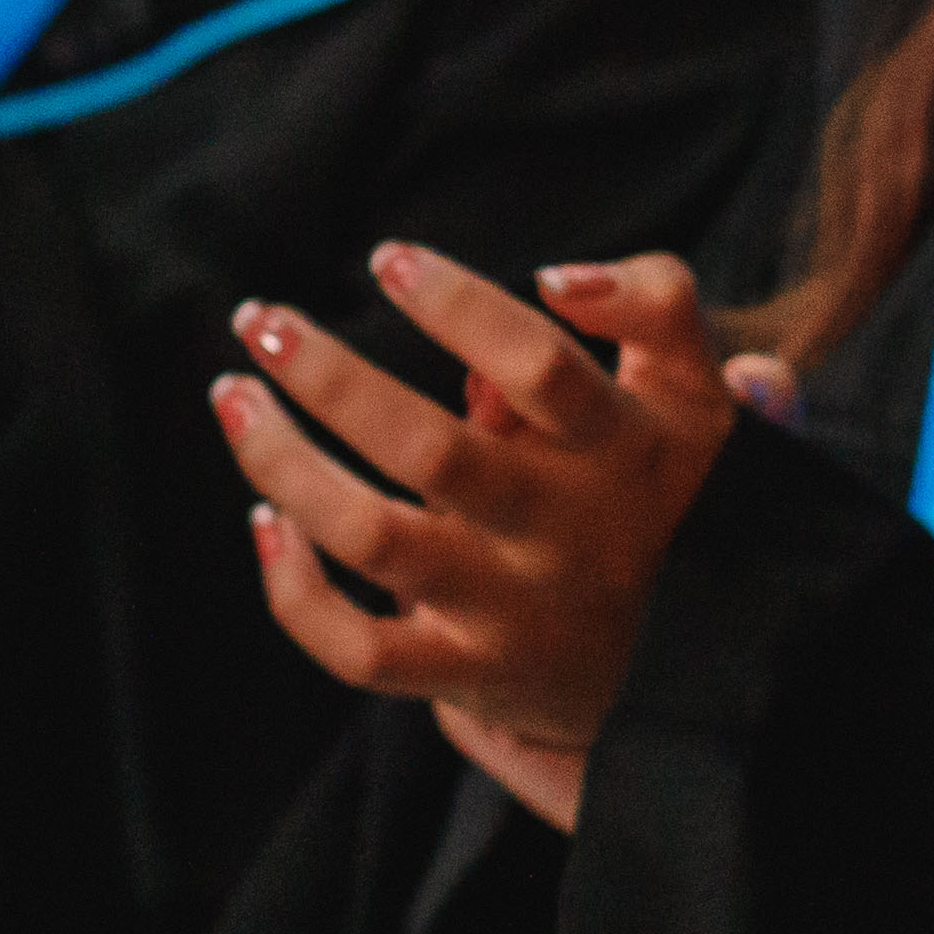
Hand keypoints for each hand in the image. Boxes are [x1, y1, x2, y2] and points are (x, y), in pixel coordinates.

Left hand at [212, 242, 775, 830]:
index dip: (457, 304)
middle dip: (329, 376)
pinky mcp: (468, 675)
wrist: (699, 671)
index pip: (538, 365)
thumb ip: (655, 306)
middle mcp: (562, 530)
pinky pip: (359, 649)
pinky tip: (264, 522)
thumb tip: (557, 280)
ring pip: (374, 539)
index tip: (389, 258)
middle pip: (430, 451)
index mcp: (621, 448)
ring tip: (233, 396)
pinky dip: (295, 591)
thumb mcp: (698, 394)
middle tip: (261, 320)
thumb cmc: (668, 497)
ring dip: (284, 463)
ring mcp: (510, 610)